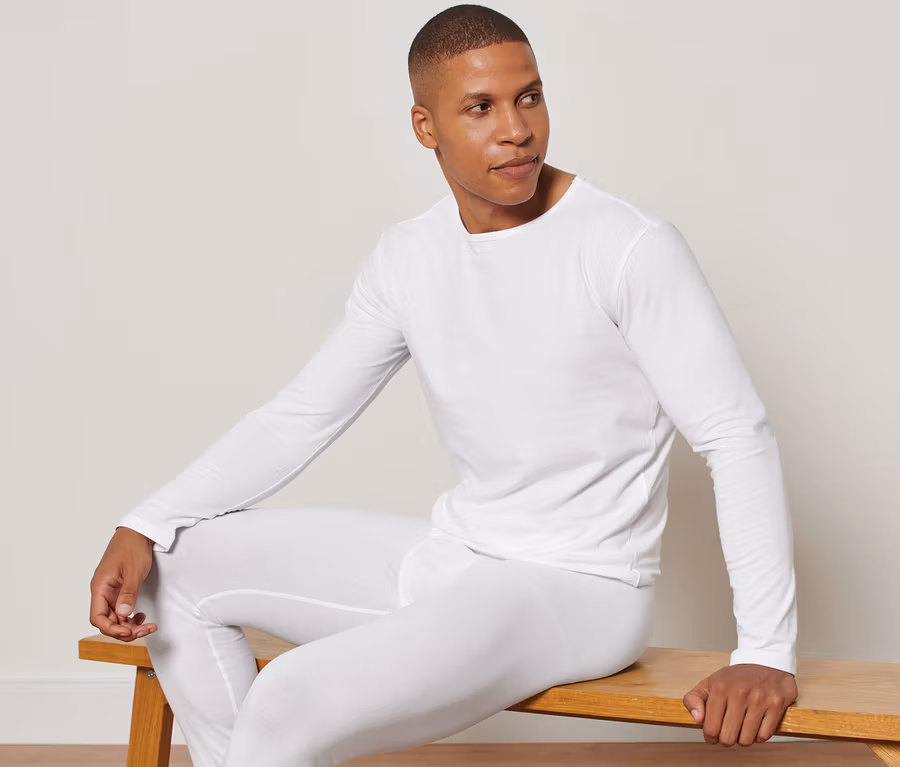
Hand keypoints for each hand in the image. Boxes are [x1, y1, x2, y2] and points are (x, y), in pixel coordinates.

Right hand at [89, 526, 158, 641]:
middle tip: (145, 630)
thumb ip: (128, 593)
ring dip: (129, 625)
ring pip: (115, 617)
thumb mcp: (133, 571)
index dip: (111, 629)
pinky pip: (120, 609)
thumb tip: (124, 614)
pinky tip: (139, 616)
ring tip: (147, 625)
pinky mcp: (118, 590)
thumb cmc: (132, 547)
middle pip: (107, 621)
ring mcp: (110, 591)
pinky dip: (130, 616)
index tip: (129, 632)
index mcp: (100, 587)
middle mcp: (102, 591)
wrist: (137, 533)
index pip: (97, 618)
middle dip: (125, 630)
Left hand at [683, 663, 797, 745]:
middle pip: (728, 737)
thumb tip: (697, 719)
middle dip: (726, 740)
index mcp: (720, 688)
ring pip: (746, 740)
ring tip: (742, 728)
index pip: (710, 728)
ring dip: (743, 739)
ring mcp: (759, 700)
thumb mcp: (709, 682)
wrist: (766, 663)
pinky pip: (764, 736)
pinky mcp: (776, 705)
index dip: (710, 737)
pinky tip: (756, 725)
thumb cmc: (736, 678)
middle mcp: (739, 693)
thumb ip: (694, 699)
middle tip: (728, 732)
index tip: (713, 735)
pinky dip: (759, 736)